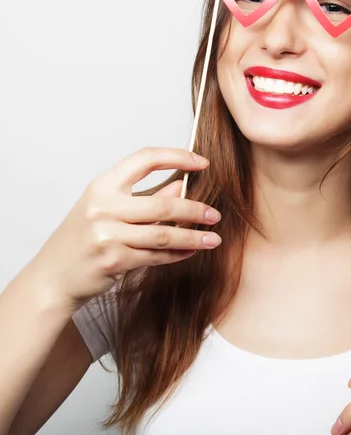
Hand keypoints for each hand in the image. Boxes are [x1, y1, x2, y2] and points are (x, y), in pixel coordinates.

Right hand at [28, 147, 220, 310]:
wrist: (52, 277)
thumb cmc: (81, 239)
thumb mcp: (107, 210)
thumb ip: (145, 197)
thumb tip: (182, 186)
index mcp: (102, 186)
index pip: (145, 159)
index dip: (177, 157)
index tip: (202, 162)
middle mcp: (103, 207)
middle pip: (162, 203)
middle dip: (195, 209)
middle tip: (215, 215)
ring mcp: (107, 234)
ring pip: (163, 233)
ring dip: (193, 237)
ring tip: (213, 239)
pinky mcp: (114, 260)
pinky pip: (156, 255)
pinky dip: (177, 254)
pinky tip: (191, 252)